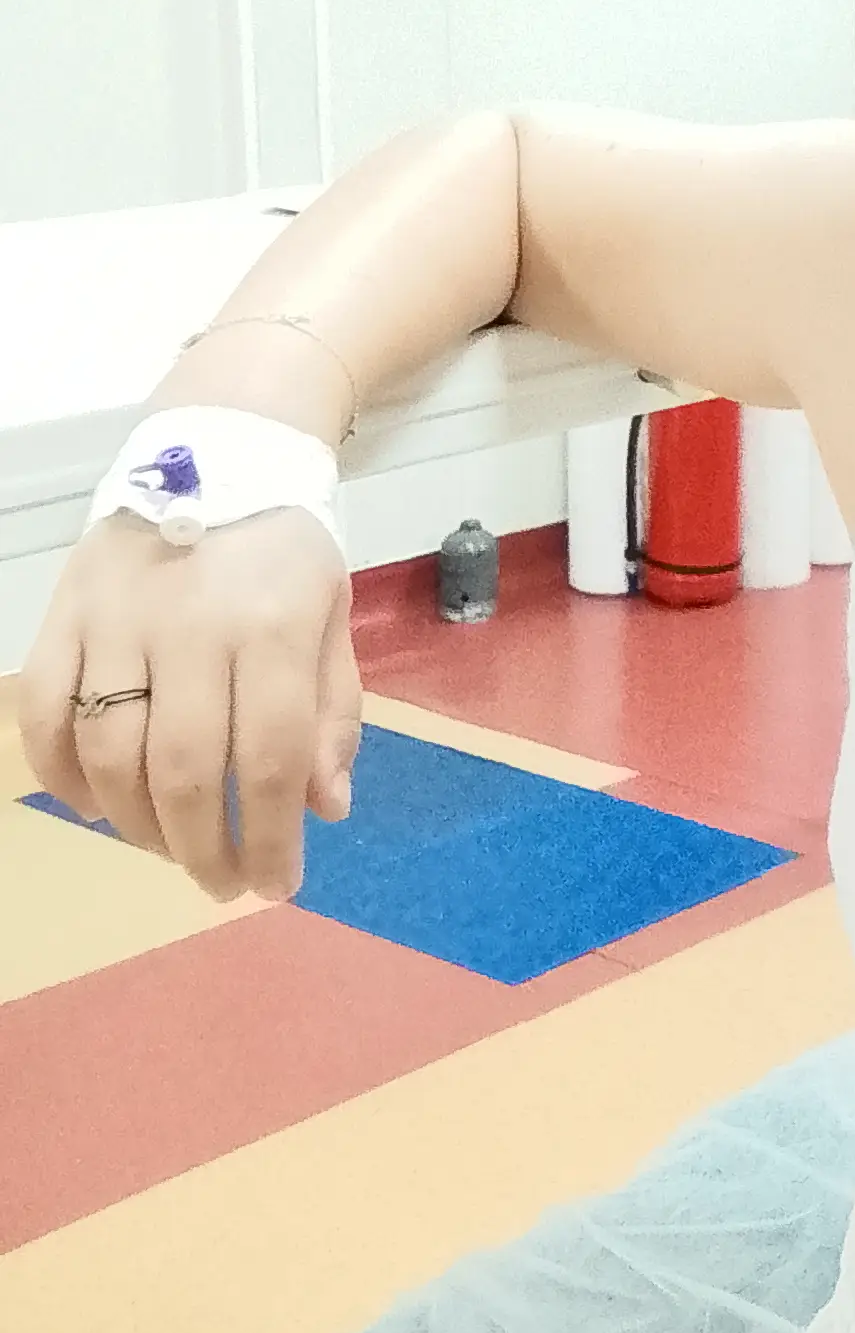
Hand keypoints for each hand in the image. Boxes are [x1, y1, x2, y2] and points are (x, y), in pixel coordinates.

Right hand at [20, 510, 360, 903]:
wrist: (221, 446)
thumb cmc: (286, 546)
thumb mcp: (333, 617)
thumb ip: (333, 713)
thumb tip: (326, 809)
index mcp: (274, 627)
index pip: (270, 758)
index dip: (272, 836)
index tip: (277, 885)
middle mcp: (191, 625)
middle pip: (182, 769)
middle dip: (203, 848)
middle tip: (220, 884)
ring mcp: (117, 619)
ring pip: (108, 751)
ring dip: (136, 824)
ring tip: (170, 847)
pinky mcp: (62, 613)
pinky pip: (43, 711)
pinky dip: (59, 774)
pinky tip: (94, 807)